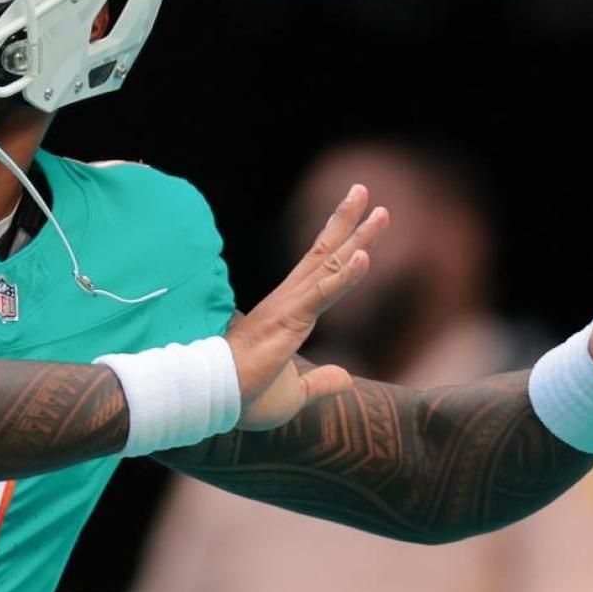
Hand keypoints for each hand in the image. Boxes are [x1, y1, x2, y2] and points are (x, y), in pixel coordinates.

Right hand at [227, 185, 385, 429]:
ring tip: (381, 211)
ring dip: (358, 238)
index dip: (341, 242)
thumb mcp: (293, 393)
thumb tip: (345, 377)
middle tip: (364, 190)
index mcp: (289, 313)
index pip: (321, 269)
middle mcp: (289, 301)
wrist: (212, 401)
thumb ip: (320, 384)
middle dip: (349, 223)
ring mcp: (289, 308)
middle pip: (326, 253)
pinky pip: (323, 294)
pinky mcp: (288, 322)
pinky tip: (365, 257)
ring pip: (331, 265)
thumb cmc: (244, 396)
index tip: (361, 217)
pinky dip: (345, 277)